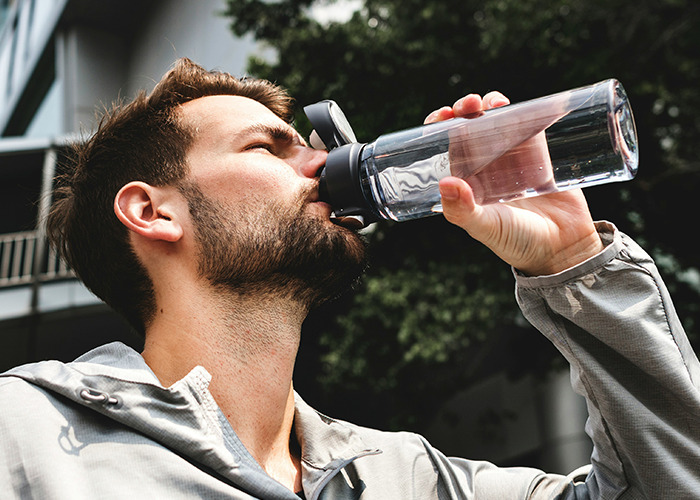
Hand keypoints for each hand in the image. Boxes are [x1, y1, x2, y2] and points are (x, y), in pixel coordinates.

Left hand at [426, 93, 603, 275]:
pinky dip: (520, 110)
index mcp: (466, 181)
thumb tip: (444, 183)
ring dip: (490, 106)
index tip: (441, 116)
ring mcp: (511, 158)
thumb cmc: (517, 243)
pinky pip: (526, 125)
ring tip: (492, 102)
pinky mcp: (538, 153)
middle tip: (468, 105)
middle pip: (468, 129)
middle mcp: (485, 167)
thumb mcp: (486, 227)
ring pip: (495, 122)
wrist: (563, 249)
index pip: (445, 148)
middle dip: (464, 111)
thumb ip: (463, 211)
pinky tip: (514, 104)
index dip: (439, 128)